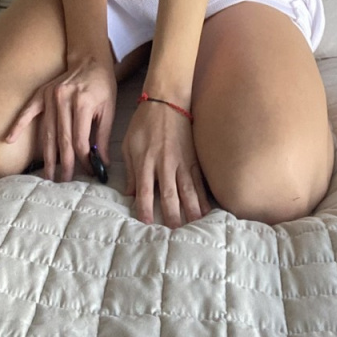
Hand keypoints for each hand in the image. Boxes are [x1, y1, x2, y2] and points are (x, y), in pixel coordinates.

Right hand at [4, 55, 116, 182]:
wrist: (90, 59)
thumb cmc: (102, 86)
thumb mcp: (108, 110)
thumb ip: (102, 137)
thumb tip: (101, 163)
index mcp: (83, 103)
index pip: (80, 139)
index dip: (84, 158)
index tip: (88, 171)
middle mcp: (64, 99)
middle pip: (62, 139)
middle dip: (64, 163)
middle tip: (63, 182)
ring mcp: (51, 95)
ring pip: (47, 132)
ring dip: (46, 155)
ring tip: (46, 175)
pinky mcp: (42, 93)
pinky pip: (28, 111)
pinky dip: (18, 125)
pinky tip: (9, 139)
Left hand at [122, 102, 211, 228]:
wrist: (166, 100)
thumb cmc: (144, 122)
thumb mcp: (129, 144)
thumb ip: (130, 170)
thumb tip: (130, 193)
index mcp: (145, 162)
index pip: (145, 193)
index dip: (145, 211)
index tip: (146, 225)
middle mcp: (164, 165)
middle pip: (170, 197)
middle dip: (172, 217)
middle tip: (174, 236)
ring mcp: (181, 162)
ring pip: (188, 192)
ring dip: (191, 211)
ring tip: (195, 229)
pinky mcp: (194, 158)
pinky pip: (199, 181)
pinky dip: (203, 197)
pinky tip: (206, 210)